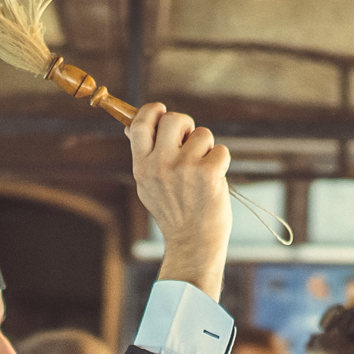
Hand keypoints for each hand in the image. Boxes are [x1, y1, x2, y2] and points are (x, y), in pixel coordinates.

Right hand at [127, 102, 231, 289]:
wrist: (193, 243)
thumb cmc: (173, 213)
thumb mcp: (148, 186)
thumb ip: (143, 156)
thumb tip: (132, 126)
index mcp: (142, 167)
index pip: (141, 124)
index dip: (152, 110)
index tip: (161, 110)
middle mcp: (160, 165)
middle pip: (174, 118)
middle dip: (186, 124)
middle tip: (190, 141)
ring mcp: (185, 168)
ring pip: (203, 134)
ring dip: (207, 148)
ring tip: (202, 172)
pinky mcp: (209, 173)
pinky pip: (221, 150)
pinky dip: (221, 162)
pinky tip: (214, 180)